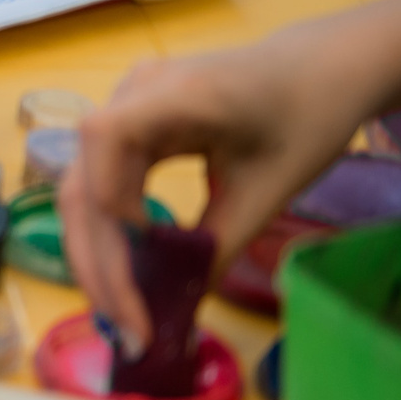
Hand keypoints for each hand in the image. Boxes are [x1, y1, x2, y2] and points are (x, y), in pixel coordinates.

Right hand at [58, 49, 363, 356]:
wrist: (318, 70)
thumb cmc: (306, 119)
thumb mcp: (272, 187)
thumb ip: (222, 242)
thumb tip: (183, 303)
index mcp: (176, 95)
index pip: (105, 138)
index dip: (110, 202)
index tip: (152, 254)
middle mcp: (132, 96)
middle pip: (83, 182)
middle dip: (99, 261)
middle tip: (130, 329)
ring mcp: (124, 110)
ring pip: (82, 190)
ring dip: (97, 255)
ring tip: (124, 314)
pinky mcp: (128, 128)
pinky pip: (101, 185)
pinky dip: (109, 234)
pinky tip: (128, 274)